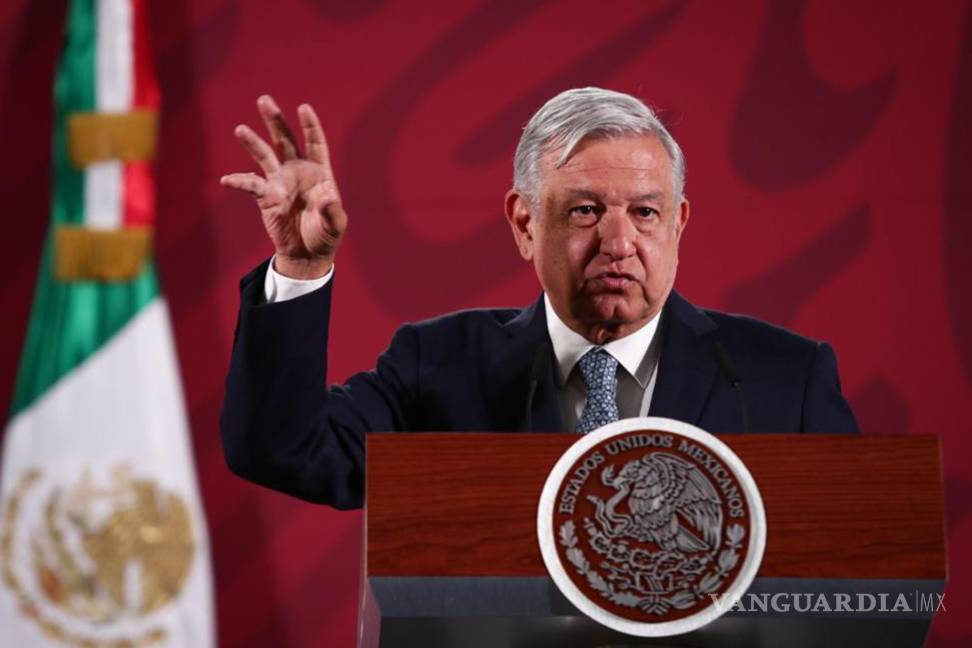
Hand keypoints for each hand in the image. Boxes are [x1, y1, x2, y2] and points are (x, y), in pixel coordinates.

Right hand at [221, 95, 345, 278]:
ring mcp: (280, 182)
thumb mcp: (335, 225)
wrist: (307, 254)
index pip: (315, 143)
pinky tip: (227, 180)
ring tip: (240, 129)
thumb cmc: (325, 236)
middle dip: (276, 120)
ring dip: (253, 142)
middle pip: (285, 140)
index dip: (310, 126)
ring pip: (265, 155)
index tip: (303, 108)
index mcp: (319, 172)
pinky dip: (239, 181)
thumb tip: (327, 198)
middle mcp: (298, 171)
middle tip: (264, 100)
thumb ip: (332, 211)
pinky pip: (250, 185)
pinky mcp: (266, 197)